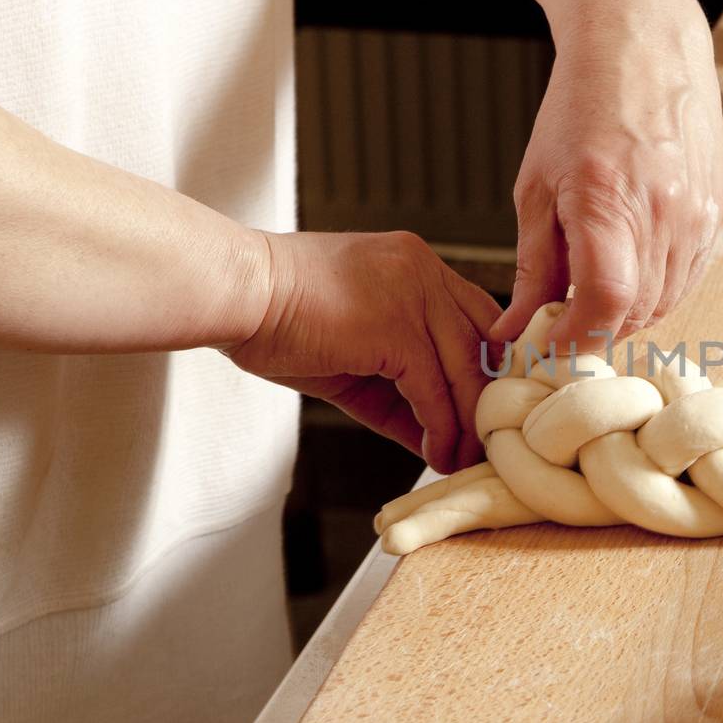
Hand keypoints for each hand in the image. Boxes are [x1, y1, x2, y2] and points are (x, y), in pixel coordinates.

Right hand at [225, 231, 500, 472]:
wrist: (233, 293)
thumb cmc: (278, 318)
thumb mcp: (356, 348)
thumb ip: (400, 384)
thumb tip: (436, 436)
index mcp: (416, 263)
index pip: (478, 314)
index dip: (488, 365)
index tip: (489, 407)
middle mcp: (424, 271)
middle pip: (482, 342)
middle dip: (488, 397)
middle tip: (486, 443)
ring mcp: (413, 296)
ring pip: (464, 370)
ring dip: (467, 424)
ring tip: (463, 459)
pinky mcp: (395, 330)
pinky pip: (433, 390)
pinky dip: (439, 428)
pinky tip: (435, 453)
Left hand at [492, 0, 722, 346]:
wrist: (644, 48)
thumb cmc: (579, 109)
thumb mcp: (535, 187)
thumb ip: (532, 266)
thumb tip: (516, 332)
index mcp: (608, 201)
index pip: (604, 304)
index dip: (576, 338)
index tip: (549, 344)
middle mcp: (663, 214)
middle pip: (635, 313)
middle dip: (596, 331)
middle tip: (562, 325)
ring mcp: (697, 217)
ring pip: (665, 303)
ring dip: (627, 315)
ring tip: (591, 296)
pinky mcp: (715, 217)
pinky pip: (688, 280)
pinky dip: (657, 293)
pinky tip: (629, 273)